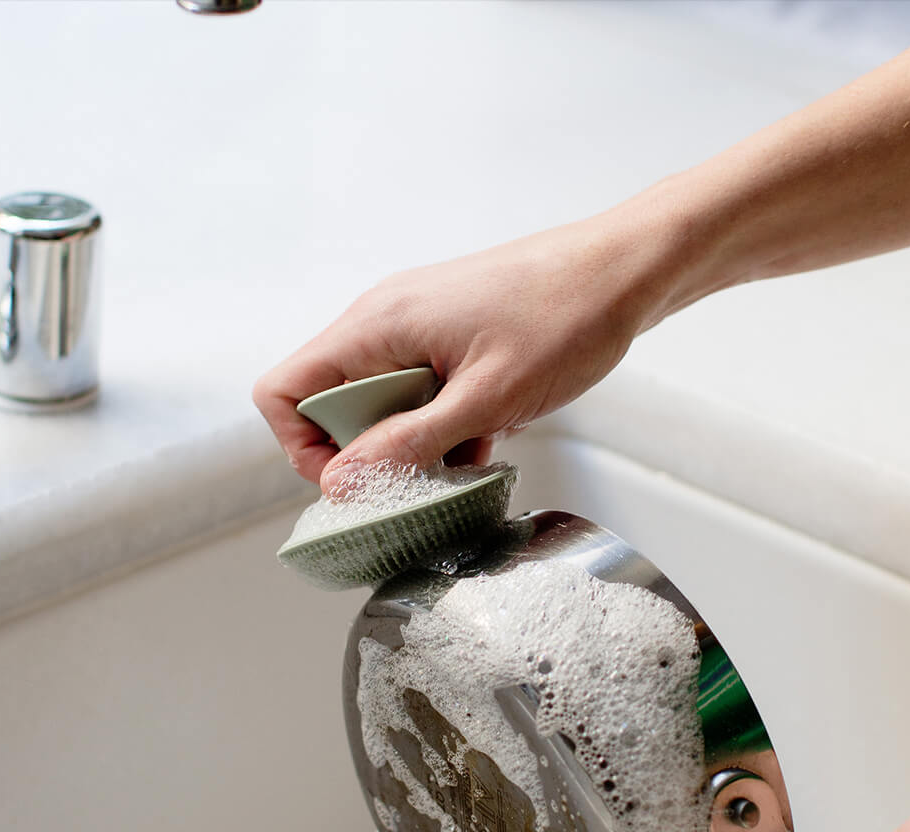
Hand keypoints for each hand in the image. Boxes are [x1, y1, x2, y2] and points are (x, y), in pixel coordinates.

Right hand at [252, 212, 665, 492]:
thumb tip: (341, 481)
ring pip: (380, 404)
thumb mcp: (485, 400)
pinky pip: (420, 394)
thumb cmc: (564, 319)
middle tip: (417, 478)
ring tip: (462, 460)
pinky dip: (442, 427)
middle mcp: (384, 322)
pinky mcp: (449, 339)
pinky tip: (486, 441)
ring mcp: (417, 328)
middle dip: (365, 452)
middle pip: (329, 404)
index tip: (356, 481)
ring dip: (411, 444)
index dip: (304, 448)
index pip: (285, 391)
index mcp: (376, 326)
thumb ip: (409, 442)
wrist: (624, 272)